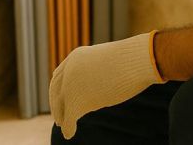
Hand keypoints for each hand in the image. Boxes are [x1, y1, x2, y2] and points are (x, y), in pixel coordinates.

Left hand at [49, 32, 164, 139]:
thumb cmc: (130, 60)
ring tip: (65, 127)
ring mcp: (70, 86)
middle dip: (56, 106)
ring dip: (61, 117)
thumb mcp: (110, 62)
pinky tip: (70, 134)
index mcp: (75, 57)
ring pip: (60, 105)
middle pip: (56, 91)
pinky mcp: (76, 102)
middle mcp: (68, 70)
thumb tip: (100, 83)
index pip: (58, 76)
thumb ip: (99, 71)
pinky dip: (68, 128)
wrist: (136, 61)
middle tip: (59, 119)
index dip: (57, 90)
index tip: (58, 99)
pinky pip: (68, 119)